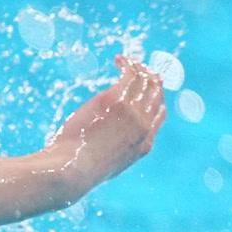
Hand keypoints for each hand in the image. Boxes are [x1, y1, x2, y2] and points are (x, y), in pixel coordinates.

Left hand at [41, 56, 166, 200]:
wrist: (71, 171)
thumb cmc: (78, 171)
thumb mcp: (104, 166)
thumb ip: (113, 152)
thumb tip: (103, 149)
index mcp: (144, 143)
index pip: (159, 113)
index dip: (155, 97)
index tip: (146, 87)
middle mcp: (143, 125)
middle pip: (156, 93)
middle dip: (149, 78)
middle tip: (136, 68)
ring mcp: (131, 112)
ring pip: (145, 81)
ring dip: (137, 67)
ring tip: (125, 61)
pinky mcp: (115, 100)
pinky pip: (130, 74)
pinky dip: (127, 64)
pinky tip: (119, 59)